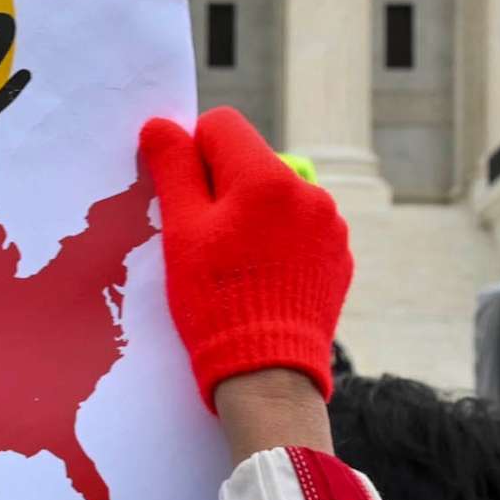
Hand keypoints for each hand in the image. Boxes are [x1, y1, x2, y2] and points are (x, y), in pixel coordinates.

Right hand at [139, 108, 351, 407]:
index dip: (193, 154)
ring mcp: (330, 224)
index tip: (184, 197)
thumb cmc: (215, 302)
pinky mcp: (339, 255)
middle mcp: (307, 190)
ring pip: (277, 195)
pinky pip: (302, 228)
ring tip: (236, 265)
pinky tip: (262, 279)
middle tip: (205, 239)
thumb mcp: (181, 232)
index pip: (221, 126)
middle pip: (251, 160)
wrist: (269, 374)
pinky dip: (280, 242)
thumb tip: (160, 125)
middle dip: (224, 186)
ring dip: (253, 214)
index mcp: (265, 176)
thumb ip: (173, 169)